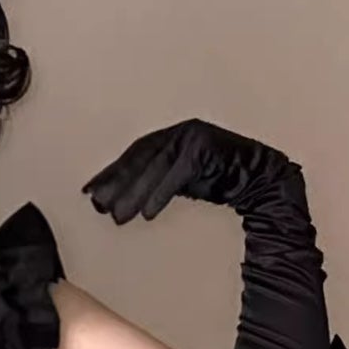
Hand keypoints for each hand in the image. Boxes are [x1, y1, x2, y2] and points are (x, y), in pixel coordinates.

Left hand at [81, 117, 293, 222]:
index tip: (89, 192)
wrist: (259, 177)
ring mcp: (192, 136)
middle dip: (117, 184)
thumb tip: (116, 200)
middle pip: (140, 159)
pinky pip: (177, 173)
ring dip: (135, 193)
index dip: (110, 174)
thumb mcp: (177, 182)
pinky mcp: (206, 146)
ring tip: (120, 216)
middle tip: (99, 206)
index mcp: (169, 137)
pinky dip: (161, 194)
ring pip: (155, 166)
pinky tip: (148, 214)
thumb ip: (151, 184)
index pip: (132, 156)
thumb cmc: (219, 178)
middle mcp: (178, 132)